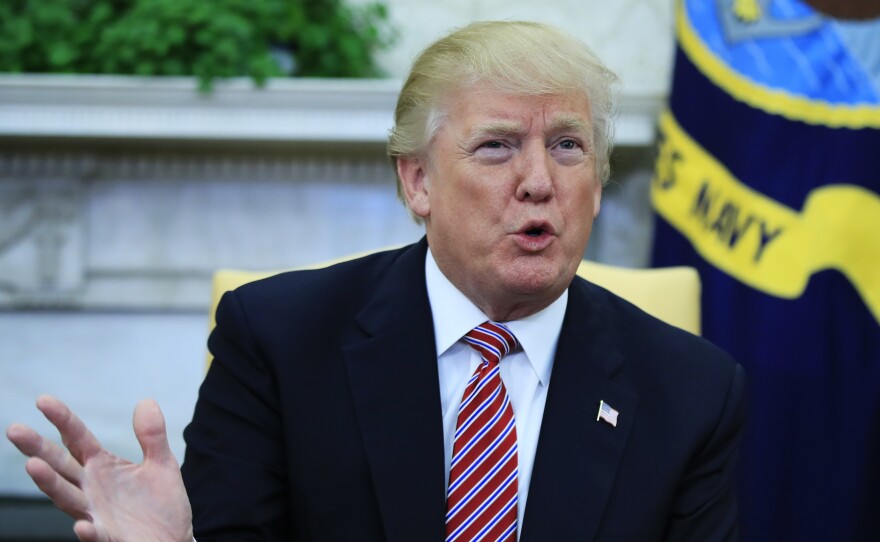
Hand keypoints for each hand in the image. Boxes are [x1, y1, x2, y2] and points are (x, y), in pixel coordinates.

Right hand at [6, 396, 193, 541]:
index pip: (77, 438)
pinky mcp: (108, 537)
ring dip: (50, 483)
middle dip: (37, 449)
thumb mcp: (161, 464)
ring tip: (32, 466)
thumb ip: (152, 436)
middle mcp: (91, 488)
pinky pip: (95, 534)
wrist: (173, 541)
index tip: (43, 400)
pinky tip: (82, 525)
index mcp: (102, 467)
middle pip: (60, 465)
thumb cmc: (161, 505)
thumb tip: (146, 401)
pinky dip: (87, 530)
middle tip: (15, 430)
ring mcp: (96, 513)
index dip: (62, 420)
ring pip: (67, 497)